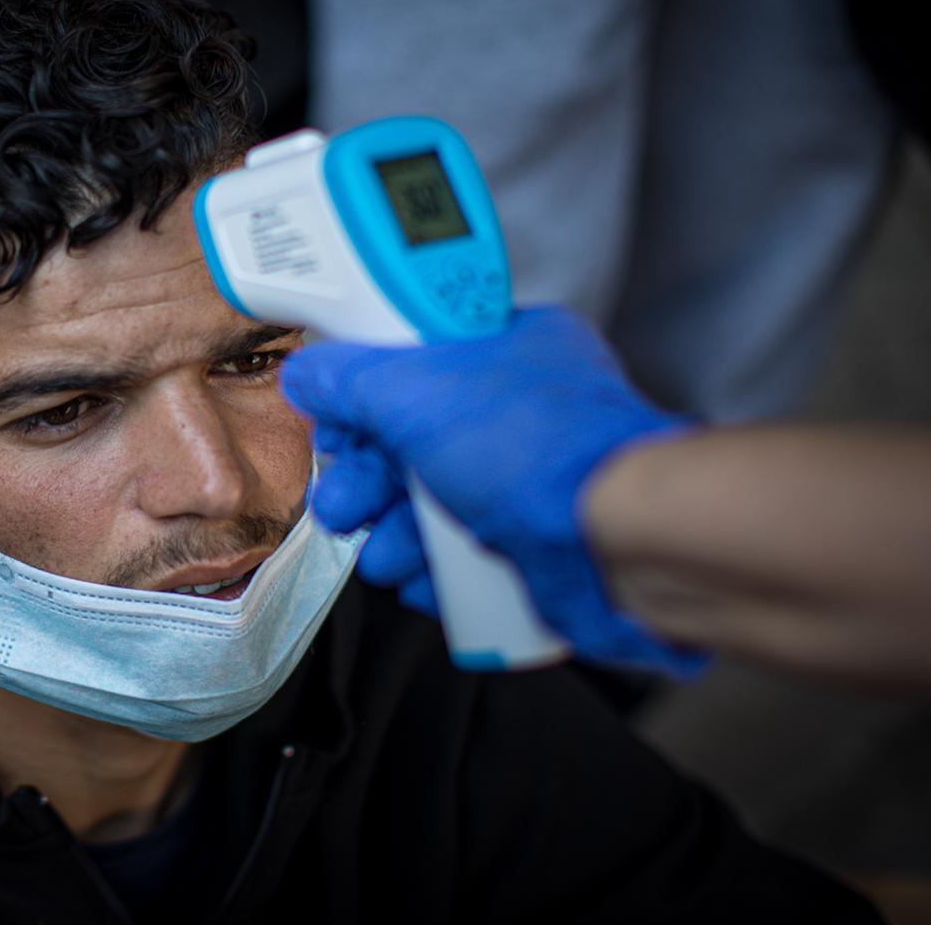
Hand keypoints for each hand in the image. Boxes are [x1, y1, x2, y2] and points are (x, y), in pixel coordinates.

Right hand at [281, 307, 705, 675]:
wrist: (624, 544)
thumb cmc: (539, 452)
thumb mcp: (415, 392)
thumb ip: (349, 379)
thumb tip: (306, 374)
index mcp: (505, 347)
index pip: (414, 356)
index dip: (364, 392)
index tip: (333, 423)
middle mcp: (521, 409)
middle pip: (414, 440)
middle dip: (368, 482)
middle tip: (342, 505)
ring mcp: (533, 480)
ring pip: (436, 505)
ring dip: (394, 535)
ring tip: (385, 558)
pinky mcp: (540, 546)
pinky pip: (468, 557)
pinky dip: (438, 573)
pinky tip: (425, 582)